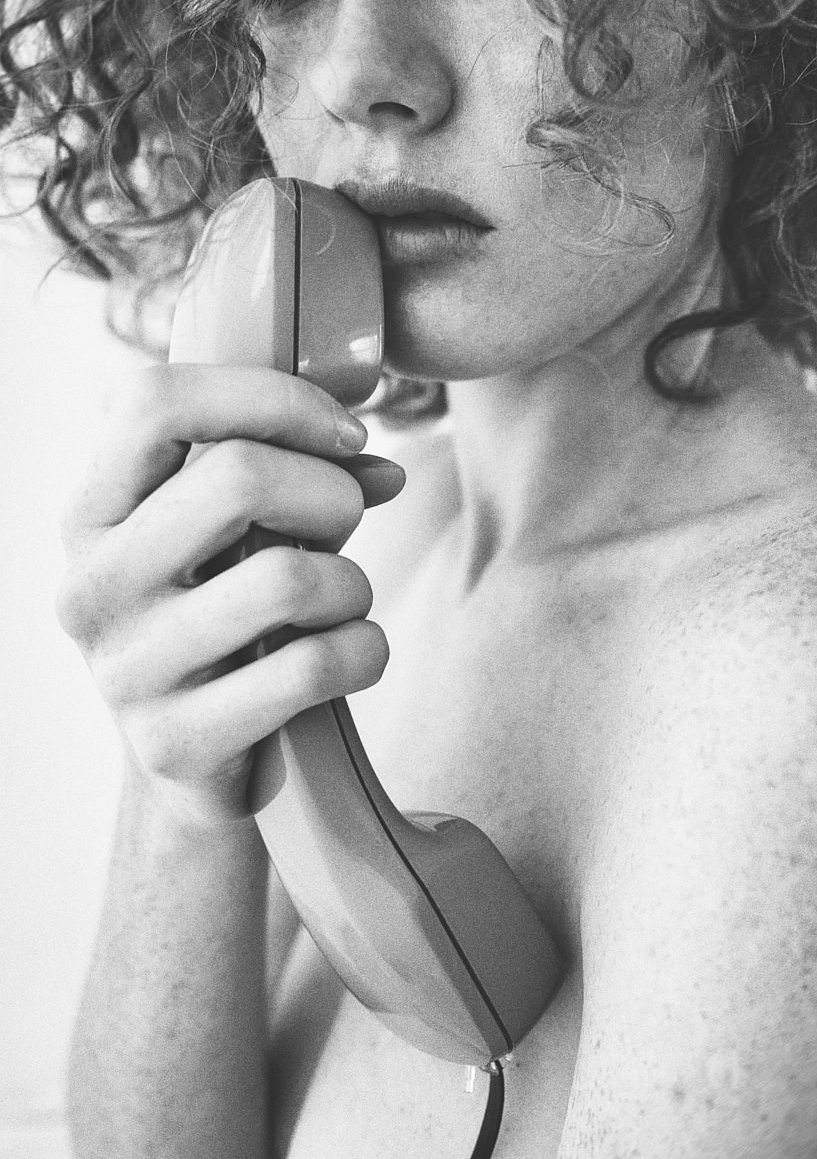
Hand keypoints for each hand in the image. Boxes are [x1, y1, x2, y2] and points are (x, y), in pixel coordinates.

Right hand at [56, 363, 403, 828]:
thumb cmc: (221, 616)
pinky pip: (312, 667)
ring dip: (352, 584)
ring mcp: (126, 670)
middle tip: (344, 526)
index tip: (345, 432)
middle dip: (330, 494)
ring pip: (289, 578)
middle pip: (240, 476)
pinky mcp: (177, 742)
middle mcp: (92, 585)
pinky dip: (364, 651)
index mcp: (93, 512)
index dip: (273, 398)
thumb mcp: (237, 534)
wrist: (190, 761)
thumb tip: (382, 470)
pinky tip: (353, 655)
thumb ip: (301, 475)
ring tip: (343, 602)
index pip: (156, 401)